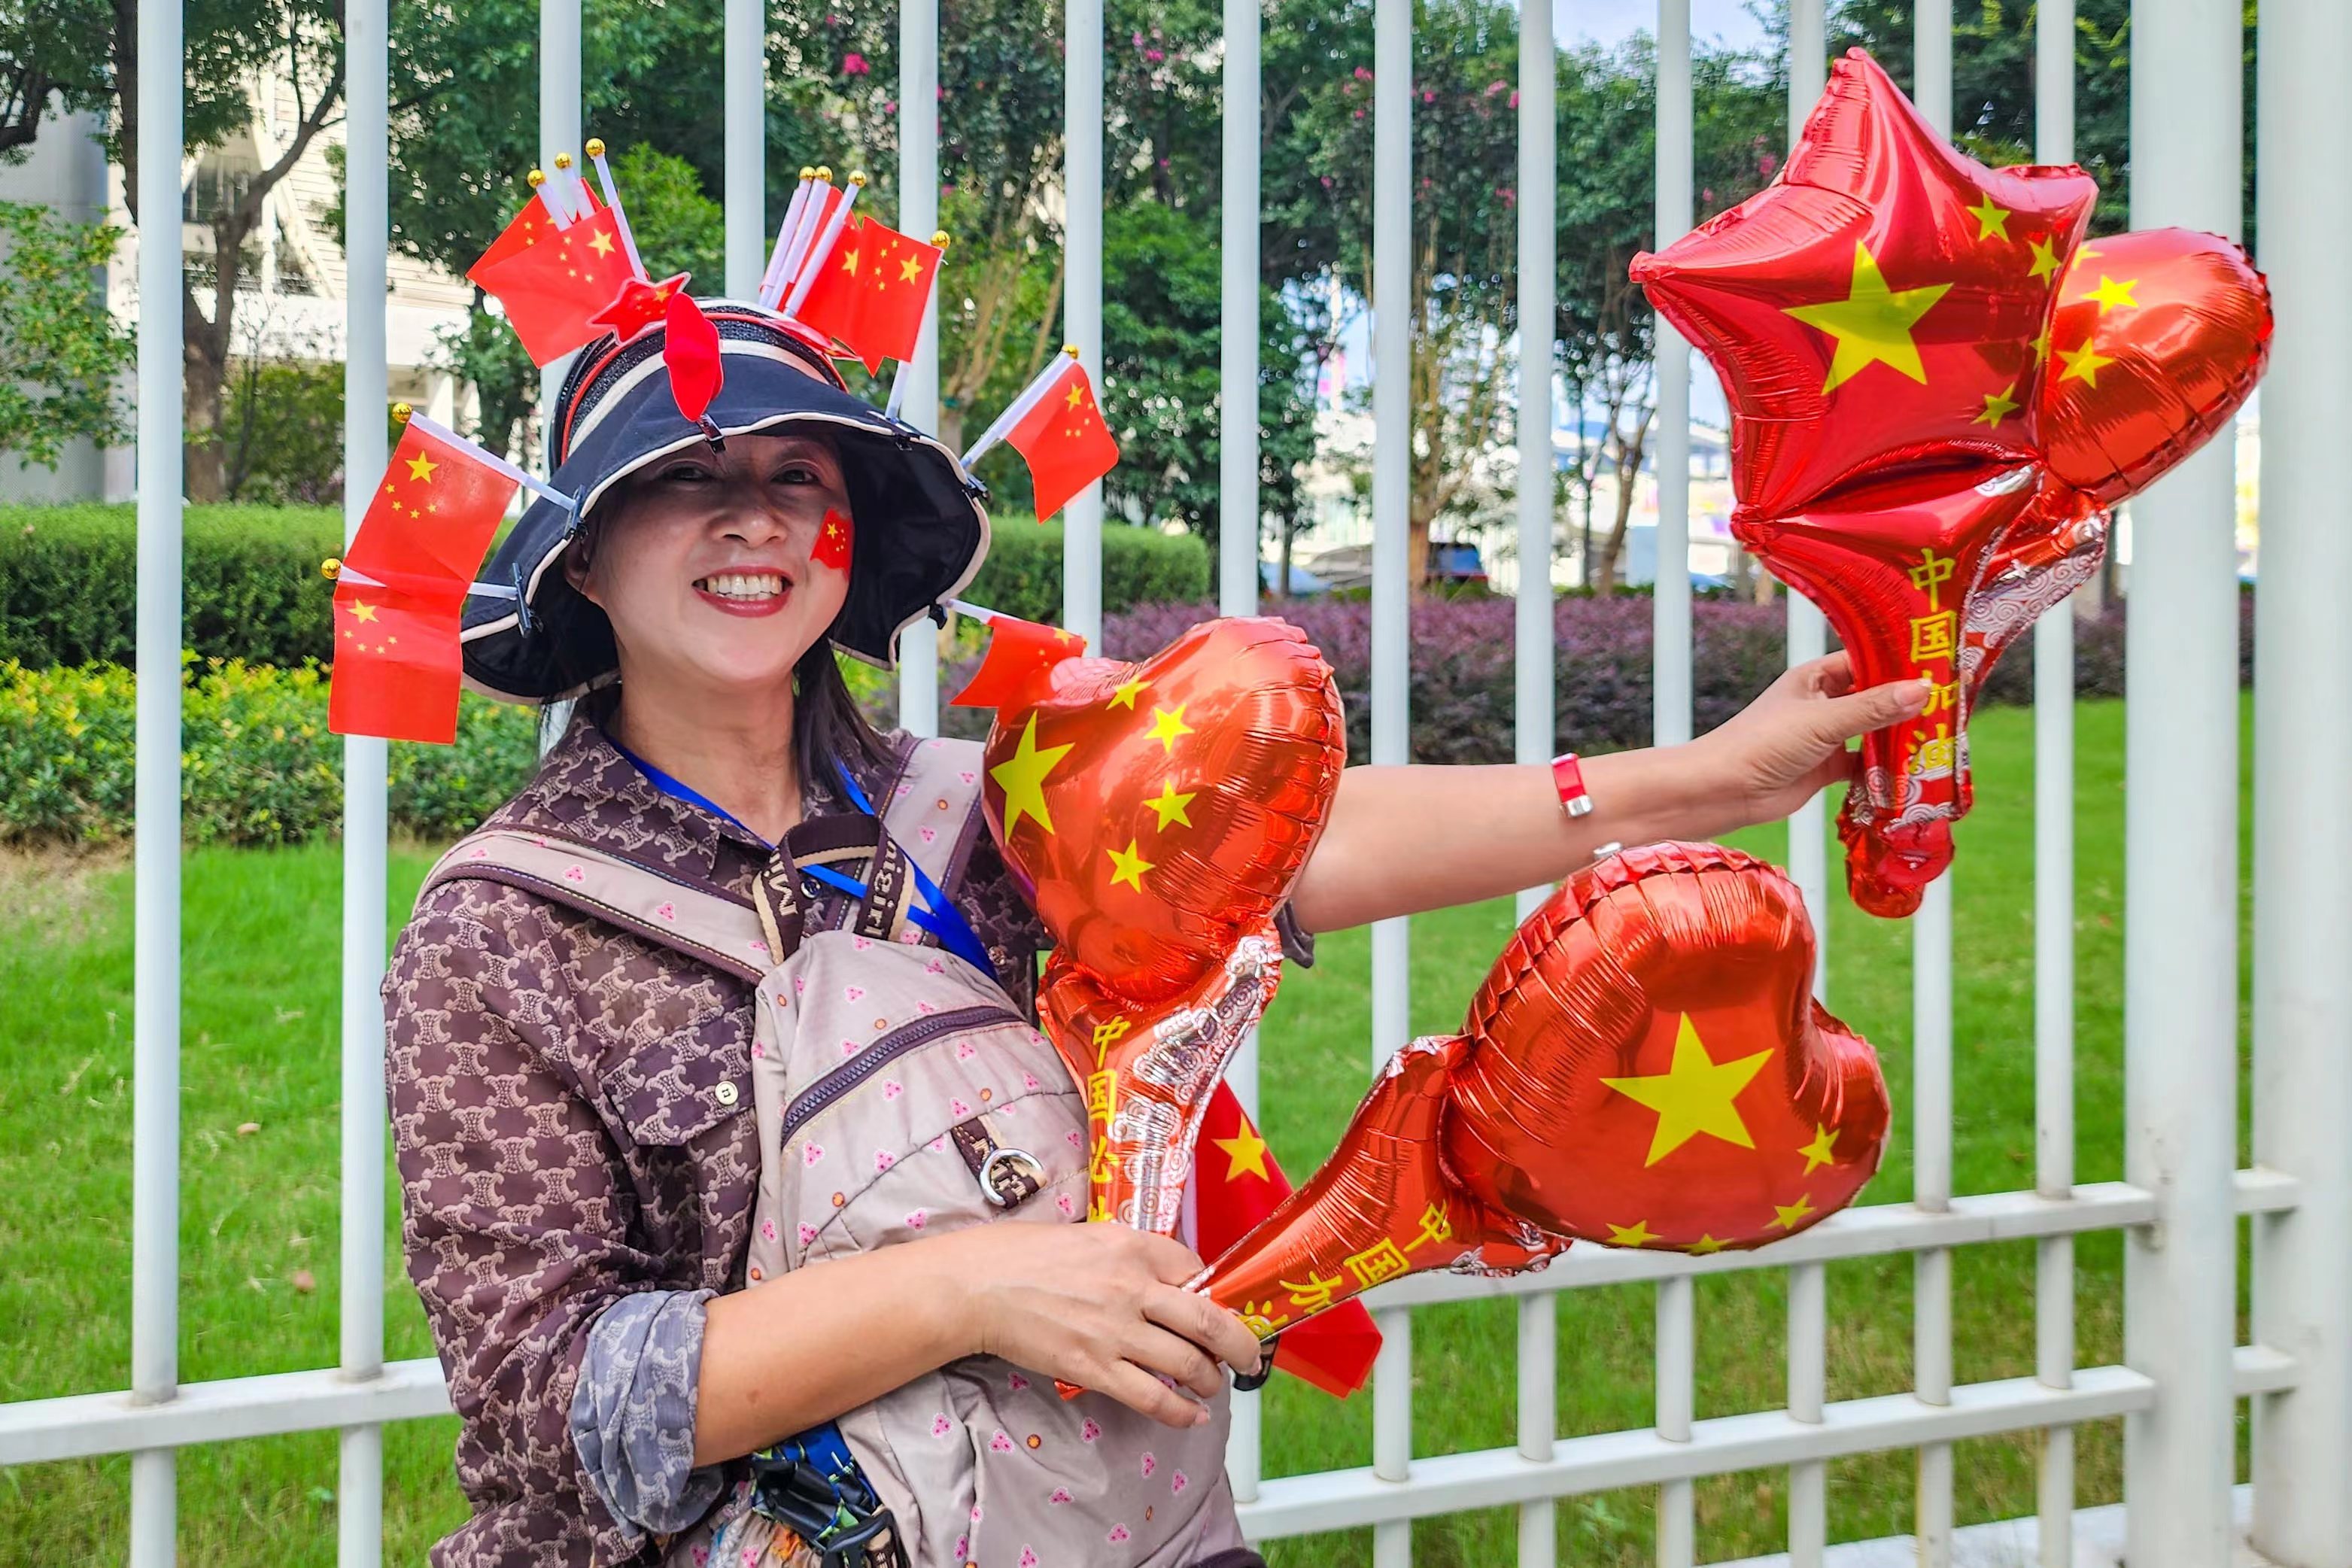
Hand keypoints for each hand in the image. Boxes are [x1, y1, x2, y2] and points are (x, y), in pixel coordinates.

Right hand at [926, 1221, 1264, 1427]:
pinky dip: (1181, 1411)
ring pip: (1187, 1362)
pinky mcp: (1094, 1367)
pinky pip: (1152, 1396)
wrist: (978, 1286)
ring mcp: (1115, 1330)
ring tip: (1213, 1384)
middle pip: (1210, 1319)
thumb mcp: (1090, 1236)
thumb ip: (1132, 1255)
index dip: (1217, 1294)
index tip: (1224, 1309)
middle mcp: (1133, 1286)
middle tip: (1251, 1356)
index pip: (1197, 1271)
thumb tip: (1168, 1279)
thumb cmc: (1025, 1254)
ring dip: (1211, 1379)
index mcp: (1133, 1245)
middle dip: (1240, 1344)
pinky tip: (1192, 1415)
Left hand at [1687, 651, 1930, 835]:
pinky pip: (1864, 765)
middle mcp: (1823, 703)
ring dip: (1900, 738)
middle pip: (1875, 698)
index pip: (1867, 661)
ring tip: (1943, 739)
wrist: (1723, 790)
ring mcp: (1825, 736)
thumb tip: (1923, 690)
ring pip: (1873, 732)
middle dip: (1907, 704)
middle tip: (1952, 706)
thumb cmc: (1762, 743)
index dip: (1901, 663)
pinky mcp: (1826, 768)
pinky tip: (1914, 772)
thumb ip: (1872, 709)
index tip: (1941, 665)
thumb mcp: (1822, 721)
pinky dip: (1885, 769)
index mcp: (1816, 677)